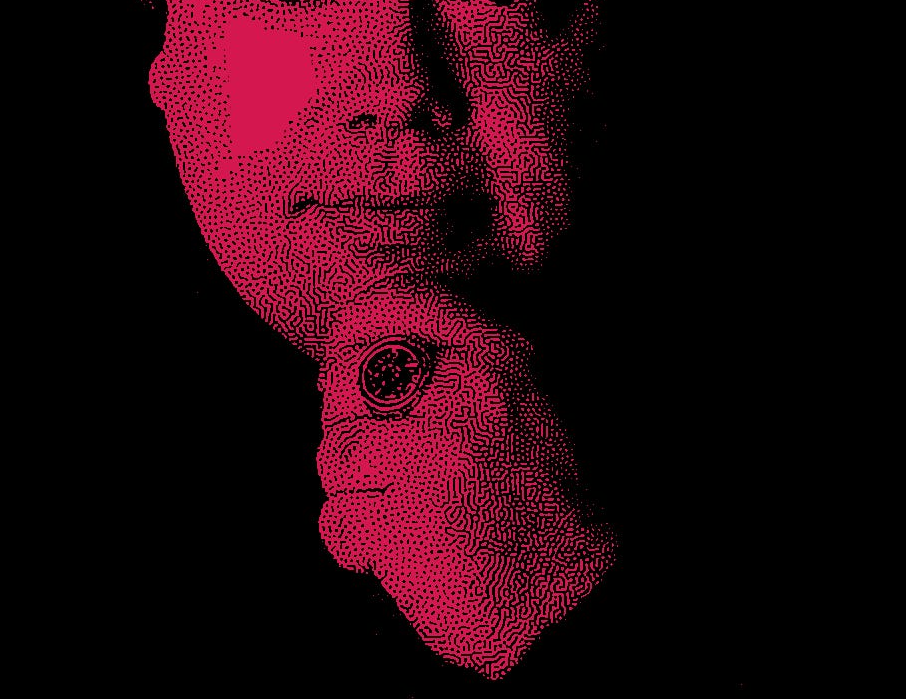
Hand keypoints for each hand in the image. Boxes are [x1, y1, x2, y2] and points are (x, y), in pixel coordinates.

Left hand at [313, 285, 615, 678]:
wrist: (573, 606)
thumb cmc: (541, 510)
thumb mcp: (523, 407)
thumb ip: (459, 364)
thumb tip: (358, 342)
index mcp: (495, 358)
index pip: (398, 299)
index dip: (354, 328)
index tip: (345, 361)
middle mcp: (463, 396)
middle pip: (344, 378)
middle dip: (351, 426)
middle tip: (389, 469)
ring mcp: (430, 459)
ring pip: (332, 453)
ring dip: (354, 494)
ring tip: (404, 516)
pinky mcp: (401, 525)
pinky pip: (335, 519)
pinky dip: (355, 548)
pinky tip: (399, 557)